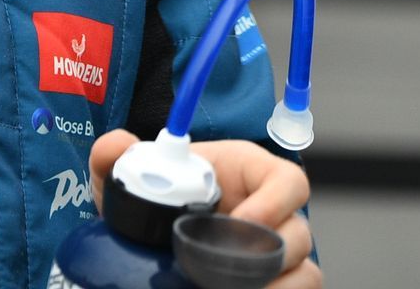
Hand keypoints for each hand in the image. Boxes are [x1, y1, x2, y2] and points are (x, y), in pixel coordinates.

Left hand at [89, 130, 318, 287]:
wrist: (148, 243)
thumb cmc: (154, 202)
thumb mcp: (128, 179)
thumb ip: (114, 157)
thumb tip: (118, 144)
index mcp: (248, 175)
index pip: (287, 181)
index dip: (274, 202)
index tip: (239, 223)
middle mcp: (271, 213)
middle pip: (299, 232)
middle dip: (271, 255)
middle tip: (229, 270)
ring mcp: (276, 252)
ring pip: (304, 270)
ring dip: (276, 284)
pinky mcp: (276, 281)